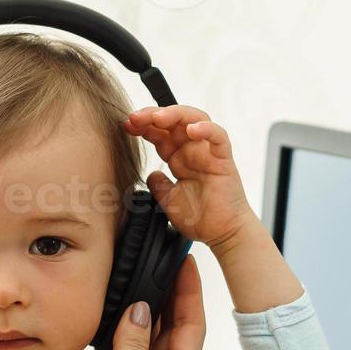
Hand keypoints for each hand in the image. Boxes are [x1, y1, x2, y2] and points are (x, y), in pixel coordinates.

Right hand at [38, 255, 205, 349]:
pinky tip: (110, 314)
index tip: (185, 261)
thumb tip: (141, 308)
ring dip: (143, 311)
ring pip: (145, 341)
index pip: (190, 328)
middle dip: (168, 295)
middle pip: (171, 331)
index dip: (190, 293)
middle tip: (160, 260)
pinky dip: (119, 332)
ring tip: (136, 277)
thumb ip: (132, 347)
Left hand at [125, 105, 255, 252]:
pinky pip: (218, 137)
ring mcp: (209, 153)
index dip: (143, 127)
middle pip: (174, 121)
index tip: (127, 126)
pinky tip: (192, 129)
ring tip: (157, 117)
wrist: (221, 234)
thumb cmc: (200, 218)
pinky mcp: (224, 159)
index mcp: (179, 158)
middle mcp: (193, 151)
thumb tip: (149, 174)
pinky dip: (206, 129)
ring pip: (195, 120)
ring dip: (175, 114)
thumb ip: (158, 186)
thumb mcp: (168, 201)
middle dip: (152, 115)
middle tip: (134, 117)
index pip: (160, 134)